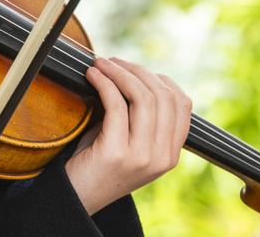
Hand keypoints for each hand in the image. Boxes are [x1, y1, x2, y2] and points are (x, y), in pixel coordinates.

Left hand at [64, 56, 191, 214]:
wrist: (77, 197)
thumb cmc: (98, 163)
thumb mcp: (130, 140)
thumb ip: (141, 116)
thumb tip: (134, 72)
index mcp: (171, 154)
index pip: (182, 104)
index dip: (159, 78)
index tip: (136, 69)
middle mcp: (162, 157)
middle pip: (162, 96)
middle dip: (136, 70)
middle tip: (113, 61)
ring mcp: (141, 157)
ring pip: (142, 97)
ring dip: (119, 73)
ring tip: (101, 64)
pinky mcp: (116, 153)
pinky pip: (116, 106)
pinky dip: (104, 83)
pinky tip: (92, 76)